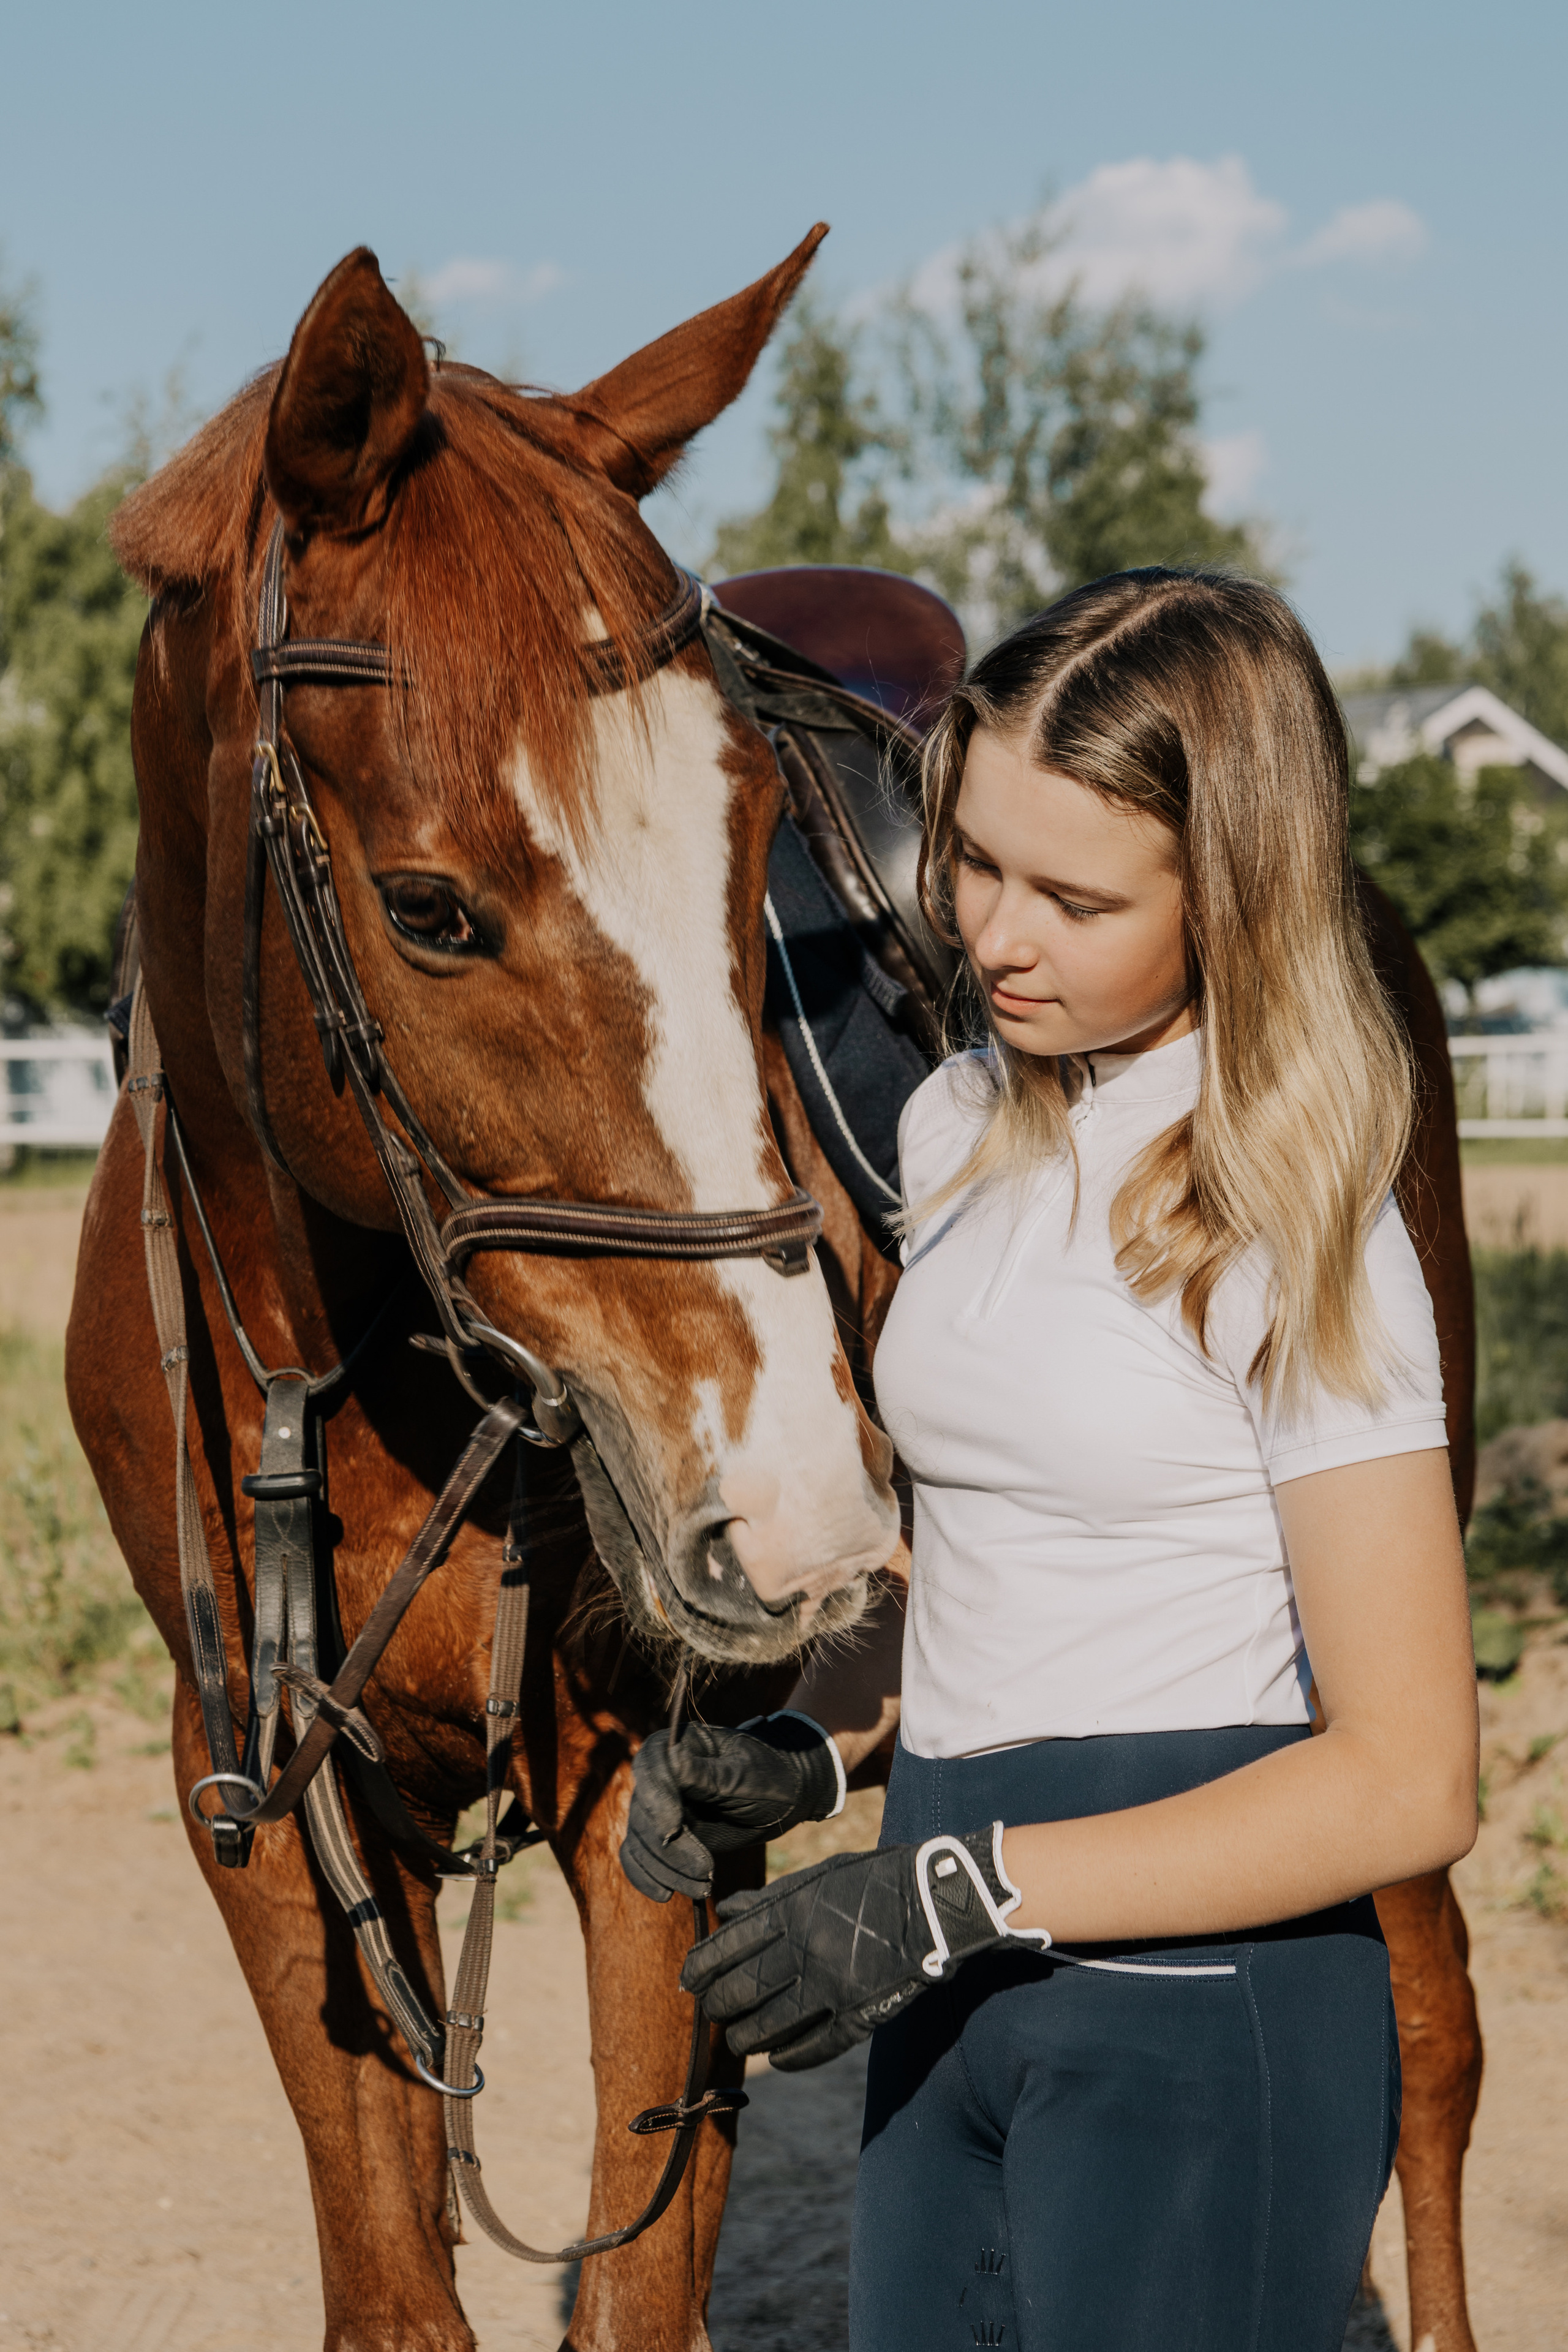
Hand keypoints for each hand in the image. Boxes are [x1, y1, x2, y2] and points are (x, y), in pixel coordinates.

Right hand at [619, 1713, 844, 1902]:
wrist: (787, 1797)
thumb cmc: (770, 1776)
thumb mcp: (744, 1775)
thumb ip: (707, 1774)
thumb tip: (672, 1758)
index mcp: (680, 1744)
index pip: (652, 1769)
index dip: (657, 1799)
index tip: (674, 1830)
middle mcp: (663, 1773)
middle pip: (643, 1811)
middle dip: (669, 1847)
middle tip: (705, 1871)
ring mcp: (661, 1805)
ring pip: (641, 1839)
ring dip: (665, 1869)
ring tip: (702, 1887)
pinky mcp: (666, 1833)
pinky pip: (640, 1855)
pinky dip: (647, 1875)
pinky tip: (665, 1893)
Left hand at [679, 1823, 1046, 2070]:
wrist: (933, 1899)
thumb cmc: (871, 1881)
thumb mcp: (816, 1877)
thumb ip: (769, 1898)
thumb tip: (726, 1909)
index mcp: (790, 1911)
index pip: (727, 1948)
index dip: (700, 1969)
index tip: (689, 1980)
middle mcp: (803, 1949)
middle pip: (742, 1991)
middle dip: (718, 2006)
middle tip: (711, 2011)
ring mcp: (831, 1985)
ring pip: (770, 2025)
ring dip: (746, 2038)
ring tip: (737, 2040)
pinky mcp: (859, 2013)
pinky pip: (815, 2046)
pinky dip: (791, 2057)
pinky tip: (779, 2059)